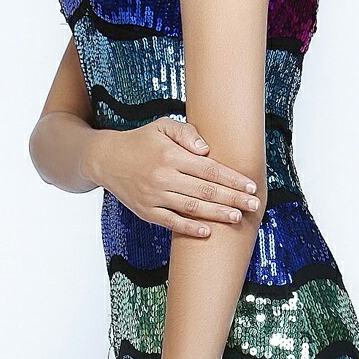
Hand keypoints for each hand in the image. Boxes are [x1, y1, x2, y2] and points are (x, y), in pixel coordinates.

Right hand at [90, 117, 259, 236]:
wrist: (105, 159)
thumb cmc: (140, 141)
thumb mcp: (162, 126)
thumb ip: (187, 133)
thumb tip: (207, 150)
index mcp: (171, 155)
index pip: (210, 169)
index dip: (232, 178)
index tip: (250, 185)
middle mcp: (164, 177)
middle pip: (206, 190)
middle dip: (233, 198)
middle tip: (254, 204)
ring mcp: (154, 196)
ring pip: (192, 207)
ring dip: (217, 214)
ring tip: (238, 217)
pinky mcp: (146, 212)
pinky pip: (172, 223)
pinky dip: (190, 228)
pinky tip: (208, 232)